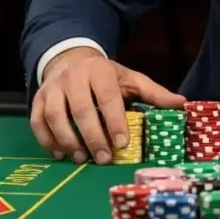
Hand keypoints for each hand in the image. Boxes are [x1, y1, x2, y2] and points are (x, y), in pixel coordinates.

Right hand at [29, 47, 185, 163]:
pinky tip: (61, 154)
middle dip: (93, 137)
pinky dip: (47, 140)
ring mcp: (52, 88)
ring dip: (68, 140)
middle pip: (80, 109)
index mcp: (100, 71)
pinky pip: (37, 122)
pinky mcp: (37, 100)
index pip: (107, 96)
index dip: (114, 120)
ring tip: (82, 159)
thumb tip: (182, 104)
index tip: (122, 143)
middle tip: (104, 159)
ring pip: (55, 116)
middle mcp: (73, 77)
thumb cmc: (106, 76)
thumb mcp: (131, 79)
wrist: (72, 59)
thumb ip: (154, 93)